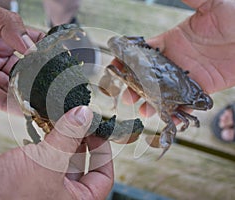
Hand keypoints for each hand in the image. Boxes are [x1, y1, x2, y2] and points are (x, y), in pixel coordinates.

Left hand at [0, 0, 43, 110]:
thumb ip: (9, 27)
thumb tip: (32, 47)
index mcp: (3, 35)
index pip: (31, 45)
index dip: (45, 53)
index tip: (60, 62)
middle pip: (23, 71)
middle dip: (36, 81)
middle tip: (52, 90)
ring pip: (9, 87)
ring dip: (23, 96)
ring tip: (40, 103)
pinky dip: (5, 104)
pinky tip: (20, 108)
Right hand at [0, 106, 113, 199]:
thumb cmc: (7, 198)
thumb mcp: (48, 163)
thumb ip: (68, 137)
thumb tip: (84, 116)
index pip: (102, 178)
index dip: (104, 154)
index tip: (99, 133)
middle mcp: (60, 194)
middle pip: (82, 164)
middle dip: (82, 140)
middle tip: (81, 119)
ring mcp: (42, 183)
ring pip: (61, 157)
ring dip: (63, 138)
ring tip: (64, 118)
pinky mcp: (25, 173)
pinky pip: (42, 154)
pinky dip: (46, 139)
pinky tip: (44, 125)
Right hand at [118, 0, 234, 116]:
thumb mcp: (212, 4)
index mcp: (172, 40)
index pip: (144, 51)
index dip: (127, 59)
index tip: (114, 65)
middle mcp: (176, 60)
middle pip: (149, 75)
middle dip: (136, 86)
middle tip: (127, 95)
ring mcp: (187, 76)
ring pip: (163, 91)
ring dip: (152, 101)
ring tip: (142, 109)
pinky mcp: (202, 90)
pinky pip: (185, 103)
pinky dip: (175, 111)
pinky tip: (165, 117)